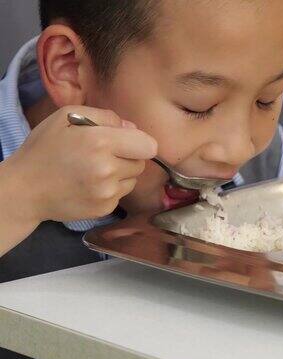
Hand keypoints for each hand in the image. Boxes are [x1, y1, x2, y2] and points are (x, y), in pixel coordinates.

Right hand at [5, 106, 156, 222]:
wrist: (24, 189)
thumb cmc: (44, 149)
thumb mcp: (66, 117)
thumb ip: (105, 116)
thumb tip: (132, 128)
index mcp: (100, 142)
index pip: (149, 145)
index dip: (139, 142)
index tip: (126, 142)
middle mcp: (107, 169)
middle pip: (141, 162)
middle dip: (127, 157)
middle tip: (102, 155)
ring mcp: (107, 192)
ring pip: (133, 179)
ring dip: (120, 174)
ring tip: (94, 170)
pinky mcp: (105, 209)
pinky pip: (121, 194)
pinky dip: (111, 189)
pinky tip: (90, 185)